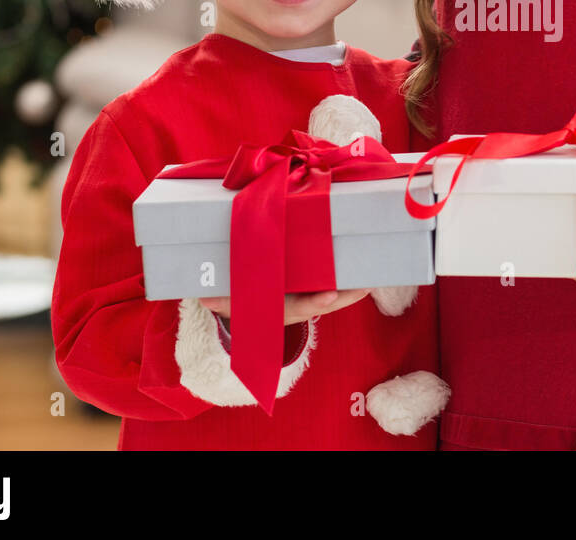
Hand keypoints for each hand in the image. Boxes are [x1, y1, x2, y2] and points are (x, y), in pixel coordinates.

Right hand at [199, 289, 370, 325]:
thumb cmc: (240, 300)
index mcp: (280, 309)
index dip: (315, 301)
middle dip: (346, 296)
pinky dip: (348, 281)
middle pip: (326, 303)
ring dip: (353, 288)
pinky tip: (364, 266)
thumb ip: (219, 298)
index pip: (300, 306)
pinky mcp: (313, 290)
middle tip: (364, 286)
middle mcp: (298, 307)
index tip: (330, 296)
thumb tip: (202, 295)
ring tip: (373, 275)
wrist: (247, 309)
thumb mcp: (229, 301)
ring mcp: (307, 301)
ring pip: (335, 296)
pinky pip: (333, 286)